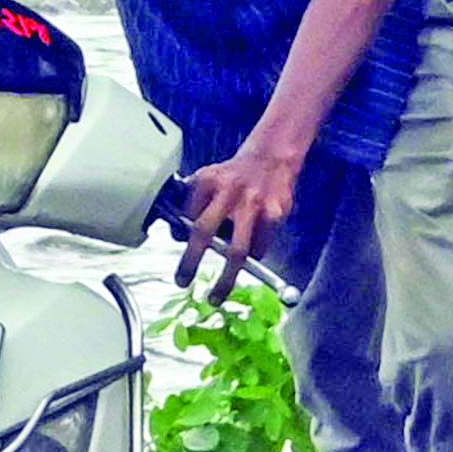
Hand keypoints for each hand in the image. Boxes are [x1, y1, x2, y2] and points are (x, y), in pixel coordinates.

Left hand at [177, 142, 304, 299]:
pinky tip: (249, 258)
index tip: (177, 251)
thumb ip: (193, 202)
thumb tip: (178, 233)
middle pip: (204, 231)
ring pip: (238, 250)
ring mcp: (253, 203)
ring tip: (217, 294)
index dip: (179, 237)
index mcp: (208, 180)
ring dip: (226, 278)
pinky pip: (261, 246)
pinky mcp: (275, 212)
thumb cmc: (236, 174)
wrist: (272, 157)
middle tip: (182, 281)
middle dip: (190, 261)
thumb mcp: (209, 177)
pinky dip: (254, 256)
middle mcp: (229, 190)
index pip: (186, 215)